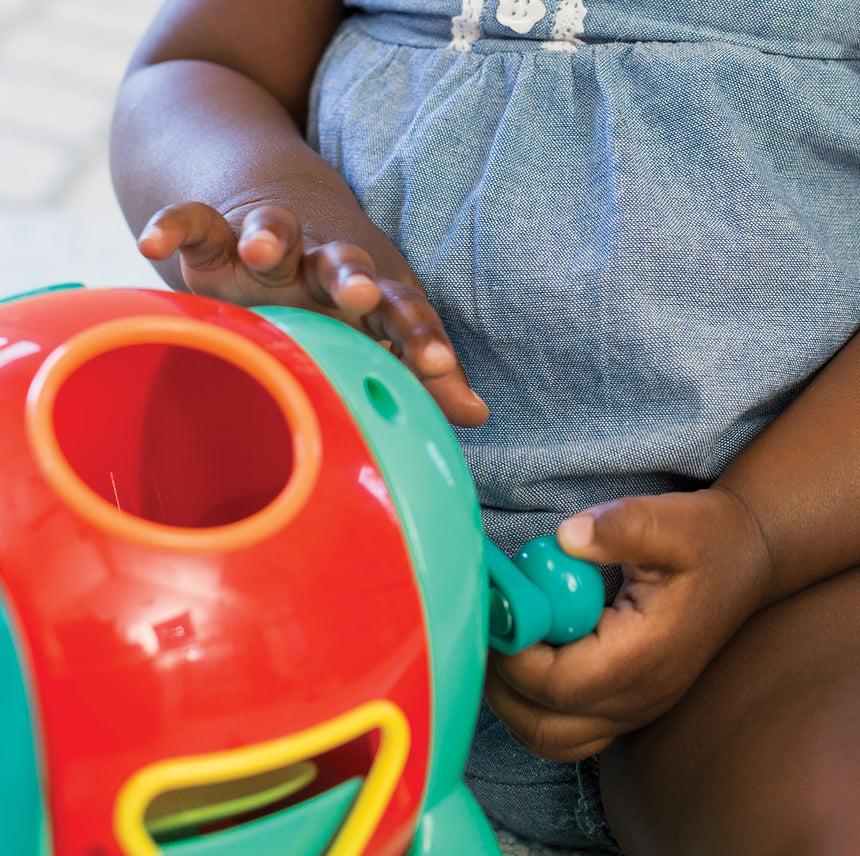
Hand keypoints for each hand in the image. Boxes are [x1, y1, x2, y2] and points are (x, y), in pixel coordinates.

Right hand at [138, 202, 488, 426]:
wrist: (286, 204)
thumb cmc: (344, 291)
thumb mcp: (383, 328)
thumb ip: (423, 370)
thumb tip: (476, 417)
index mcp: (373, 293)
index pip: (404, 314)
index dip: (420, 338)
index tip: (437, 365)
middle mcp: (325, 265)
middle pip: (344, 263)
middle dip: (352, 275)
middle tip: (360, 290)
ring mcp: (272, 247)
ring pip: (272, 229)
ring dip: (270, 234)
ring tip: (264, 246)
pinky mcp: (219, 236)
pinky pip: (197, 221)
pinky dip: (176, 223)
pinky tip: (152, 236)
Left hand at [485, 487, 773, 761]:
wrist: (747, 559)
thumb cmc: (707, 540)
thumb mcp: (668, 521)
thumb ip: (618, 528)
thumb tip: (564, 539)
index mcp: (644, 657)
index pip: (558, 685)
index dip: (514, 655)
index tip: (497, 610)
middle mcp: (640, 697)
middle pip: (545, 727)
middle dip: (501, 685)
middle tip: (487, 631)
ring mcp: (635, 708)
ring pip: (551, 740)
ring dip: (513, 704)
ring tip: (502, 647)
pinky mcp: (628, 705)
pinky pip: (567, 732)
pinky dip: (534, 709)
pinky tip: (528, 660)